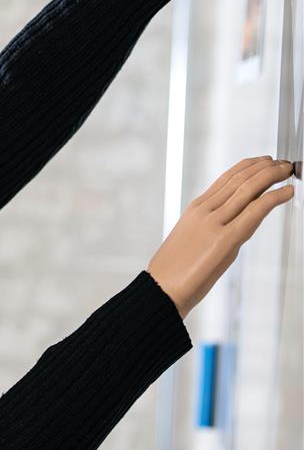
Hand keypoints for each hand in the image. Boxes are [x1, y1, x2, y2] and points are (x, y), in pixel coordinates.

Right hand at [147, 156, 294, 319]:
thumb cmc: (174, 270)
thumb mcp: (190, 238)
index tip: (263, 161)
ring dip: (271, 176)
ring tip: (287, 170)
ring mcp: (214, 223)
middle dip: (263, 167)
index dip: (247, 167)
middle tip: (281, 163)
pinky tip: (287, 192)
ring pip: (248, 189)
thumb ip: (210, 226)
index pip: (226, 179)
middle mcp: (204, 210)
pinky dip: (274, 198)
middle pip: (238, 179)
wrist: (163, 288)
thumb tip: (233, 224)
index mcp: (195, 209)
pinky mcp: (226, 239)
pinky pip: (255, 210)